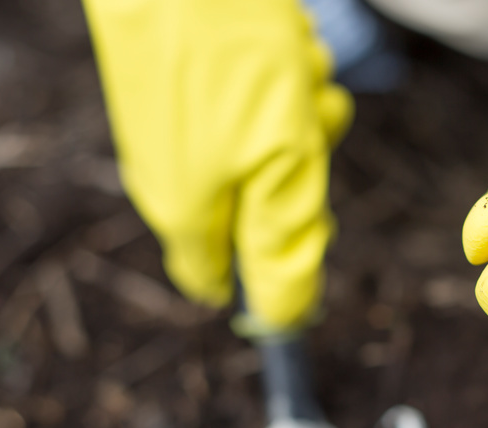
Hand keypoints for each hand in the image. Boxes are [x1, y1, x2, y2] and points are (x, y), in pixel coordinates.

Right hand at [83, 0, 352, 330]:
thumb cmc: (231, 61)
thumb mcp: (279, 165)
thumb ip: (282, 243)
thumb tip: (285, 319)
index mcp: (190, 219)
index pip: (228, 286)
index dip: (275, 275)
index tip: (309, 227)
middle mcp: (179, 184)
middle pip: (264, 213)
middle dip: (301, 173)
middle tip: (303, 133)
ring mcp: (184, 137)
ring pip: (273, 153)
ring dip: (302, 117)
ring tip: (291, 76)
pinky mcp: (192, 95)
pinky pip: (258, 108)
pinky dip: (282, 83)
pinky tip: (279, 48)